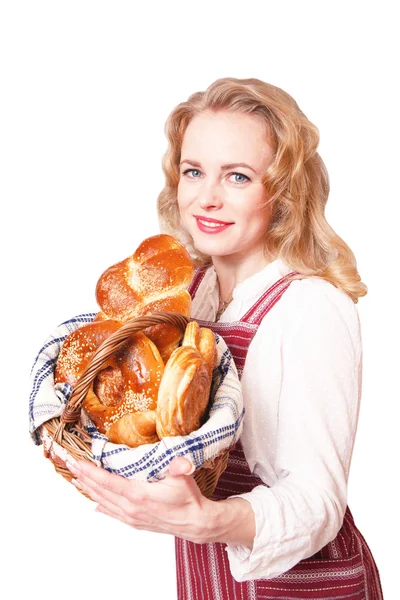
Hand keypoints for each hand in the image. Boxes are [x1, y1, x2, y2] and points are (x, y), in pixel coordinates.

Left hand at [66, 457, 217, 543]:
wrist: (194, 522)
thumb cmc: (187, 498)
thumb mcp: (183, 477)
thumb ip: (180, 467)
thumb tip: (183, 463)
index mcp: (138, 494)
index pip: (107, 482)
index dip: (90, 472)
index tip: (78, 463)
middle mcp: (130, 507)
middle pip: (100, 491)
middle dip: (83, 477)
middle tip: (70, 465)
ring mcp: (131, 516)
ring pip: (103, 502)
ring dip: (88, 490)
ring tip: (76, 480)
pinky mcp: (134, 521)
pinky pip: (111, 512)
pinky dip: (99, 504)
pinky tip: (93, 502)